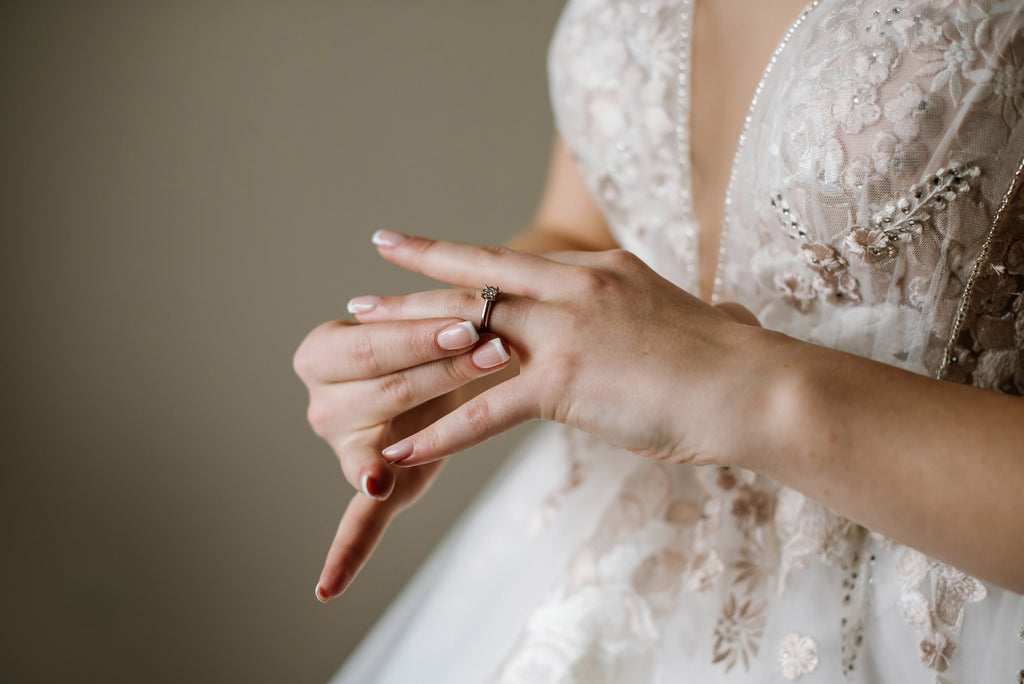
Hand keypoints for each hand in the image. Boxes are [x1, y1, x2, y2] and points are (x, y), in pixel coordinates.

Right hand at [292, 314, 512, 599]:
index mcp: (321, 354)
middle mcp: (321, 405)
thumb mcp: (429, 320)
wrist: (439, 364)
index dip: (420, 338)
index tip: (468, 327)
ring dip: (441, 430)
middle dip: (445, 373)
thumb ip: (433, 319)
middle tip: (497, 353)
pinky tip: (330, 587)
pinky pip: (355, 524)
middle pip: (386, 393)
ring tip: (488, 401)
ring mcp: (344, 449)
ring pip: (391, 446)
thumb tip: (474, 312)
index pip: (371, 347)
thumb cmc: (431, 337)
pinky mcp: (374, 486)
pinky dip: (345, 554)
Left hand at [358, 231, 764, 469]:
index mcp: (596, 270)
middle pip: (473, 285)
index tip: (412, 250)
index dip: (457, 260)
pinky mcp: (564, 382)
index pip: (511, 263)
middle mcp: (573, 288)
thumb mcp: (686, 316)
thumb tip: (682, 319)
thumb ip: (659, 313)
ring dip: (404, 347)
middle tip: (360, 295)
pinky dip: (439, 435)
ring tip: (352, 353)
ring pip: (464, 336)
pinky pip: (484, 412)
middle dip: (410, 288)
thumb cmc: (729, 360)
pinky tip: (401, 452)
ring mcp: (565, 331)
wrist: (753, 385)